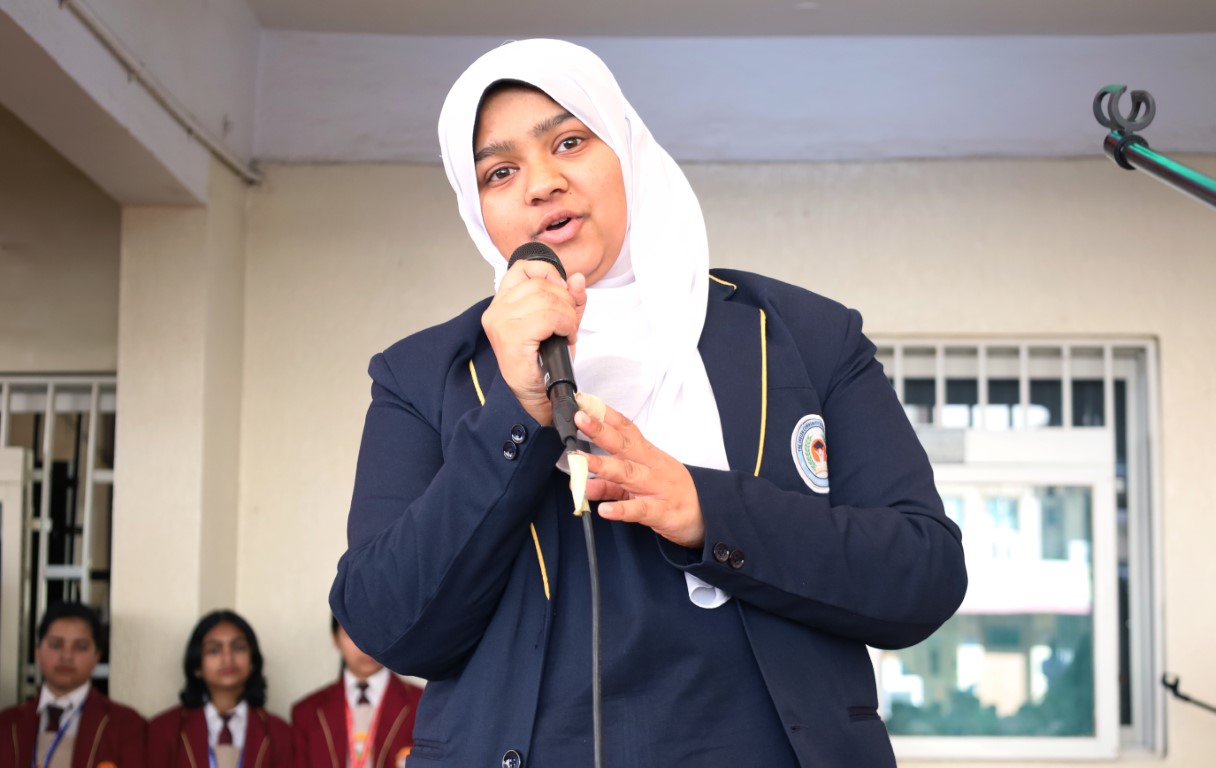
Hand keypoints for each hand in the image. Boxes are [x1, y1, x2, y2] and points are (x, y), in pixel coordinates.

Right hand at [482, 259, 586, 424]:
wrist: (537, 395)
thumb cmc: (544, 361)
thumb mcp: (561, 322)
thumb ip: (570, 299)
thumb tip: (578, 278)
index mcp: (503, 302)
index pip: (523, 267)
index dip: (548, 273)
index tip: (561, 291)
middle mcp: (497, 309)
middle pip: (541, 284)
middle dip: (565, 301)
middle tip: (568, 323)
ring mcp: (501, 322)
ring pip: (547, 299)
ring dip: (567, 316)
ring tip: (566, 332)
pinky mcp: (511, 336)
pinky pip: (548, 316)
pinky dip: (565, 325)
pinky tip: (565, 337)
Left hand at [575, 400, 704, 548]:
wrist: (707, 513)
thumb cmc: (671, 492)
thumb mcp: (638, 484)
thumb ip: (608, 482)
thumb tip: (578, 479)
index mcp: (646, 454)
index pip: (625, 428)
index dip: (605, 414)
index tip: (584, 401)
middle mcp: (651, 466)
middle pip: (624, 445)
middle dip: (601, 431)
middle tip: (580, 419)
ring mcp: (657, 488)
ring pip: (628, 473)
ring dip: (603, 466)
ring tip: (579, 461)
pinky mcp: (662, 512)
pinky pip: (640, 510)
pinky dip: (622, 509)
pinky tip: (605, 509)